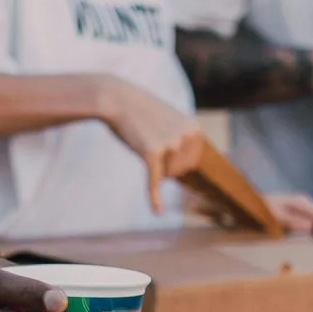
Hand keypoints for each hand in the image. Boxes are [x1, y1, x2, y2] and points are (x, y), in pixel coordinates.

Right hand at [98, 79, 204, 213]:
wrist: (118, 100)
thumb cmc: (142, 113)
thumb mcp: (171, 121)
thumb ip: (183, 141)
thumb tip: (188, 167)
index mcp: (194, 130)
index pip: (192, 163)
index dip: (176, 160)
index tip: (163, 147)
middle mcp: (186, 137)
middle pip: (180, 170)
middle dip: (164, 163)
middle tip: (149, 140)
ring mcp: (170, 145)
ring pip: (167, 174)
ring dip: (154, 165)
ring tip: (143, 141)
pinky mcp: (152, 153)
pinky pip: (154, 181)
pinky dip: (155, 197)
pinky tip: (157, 211)